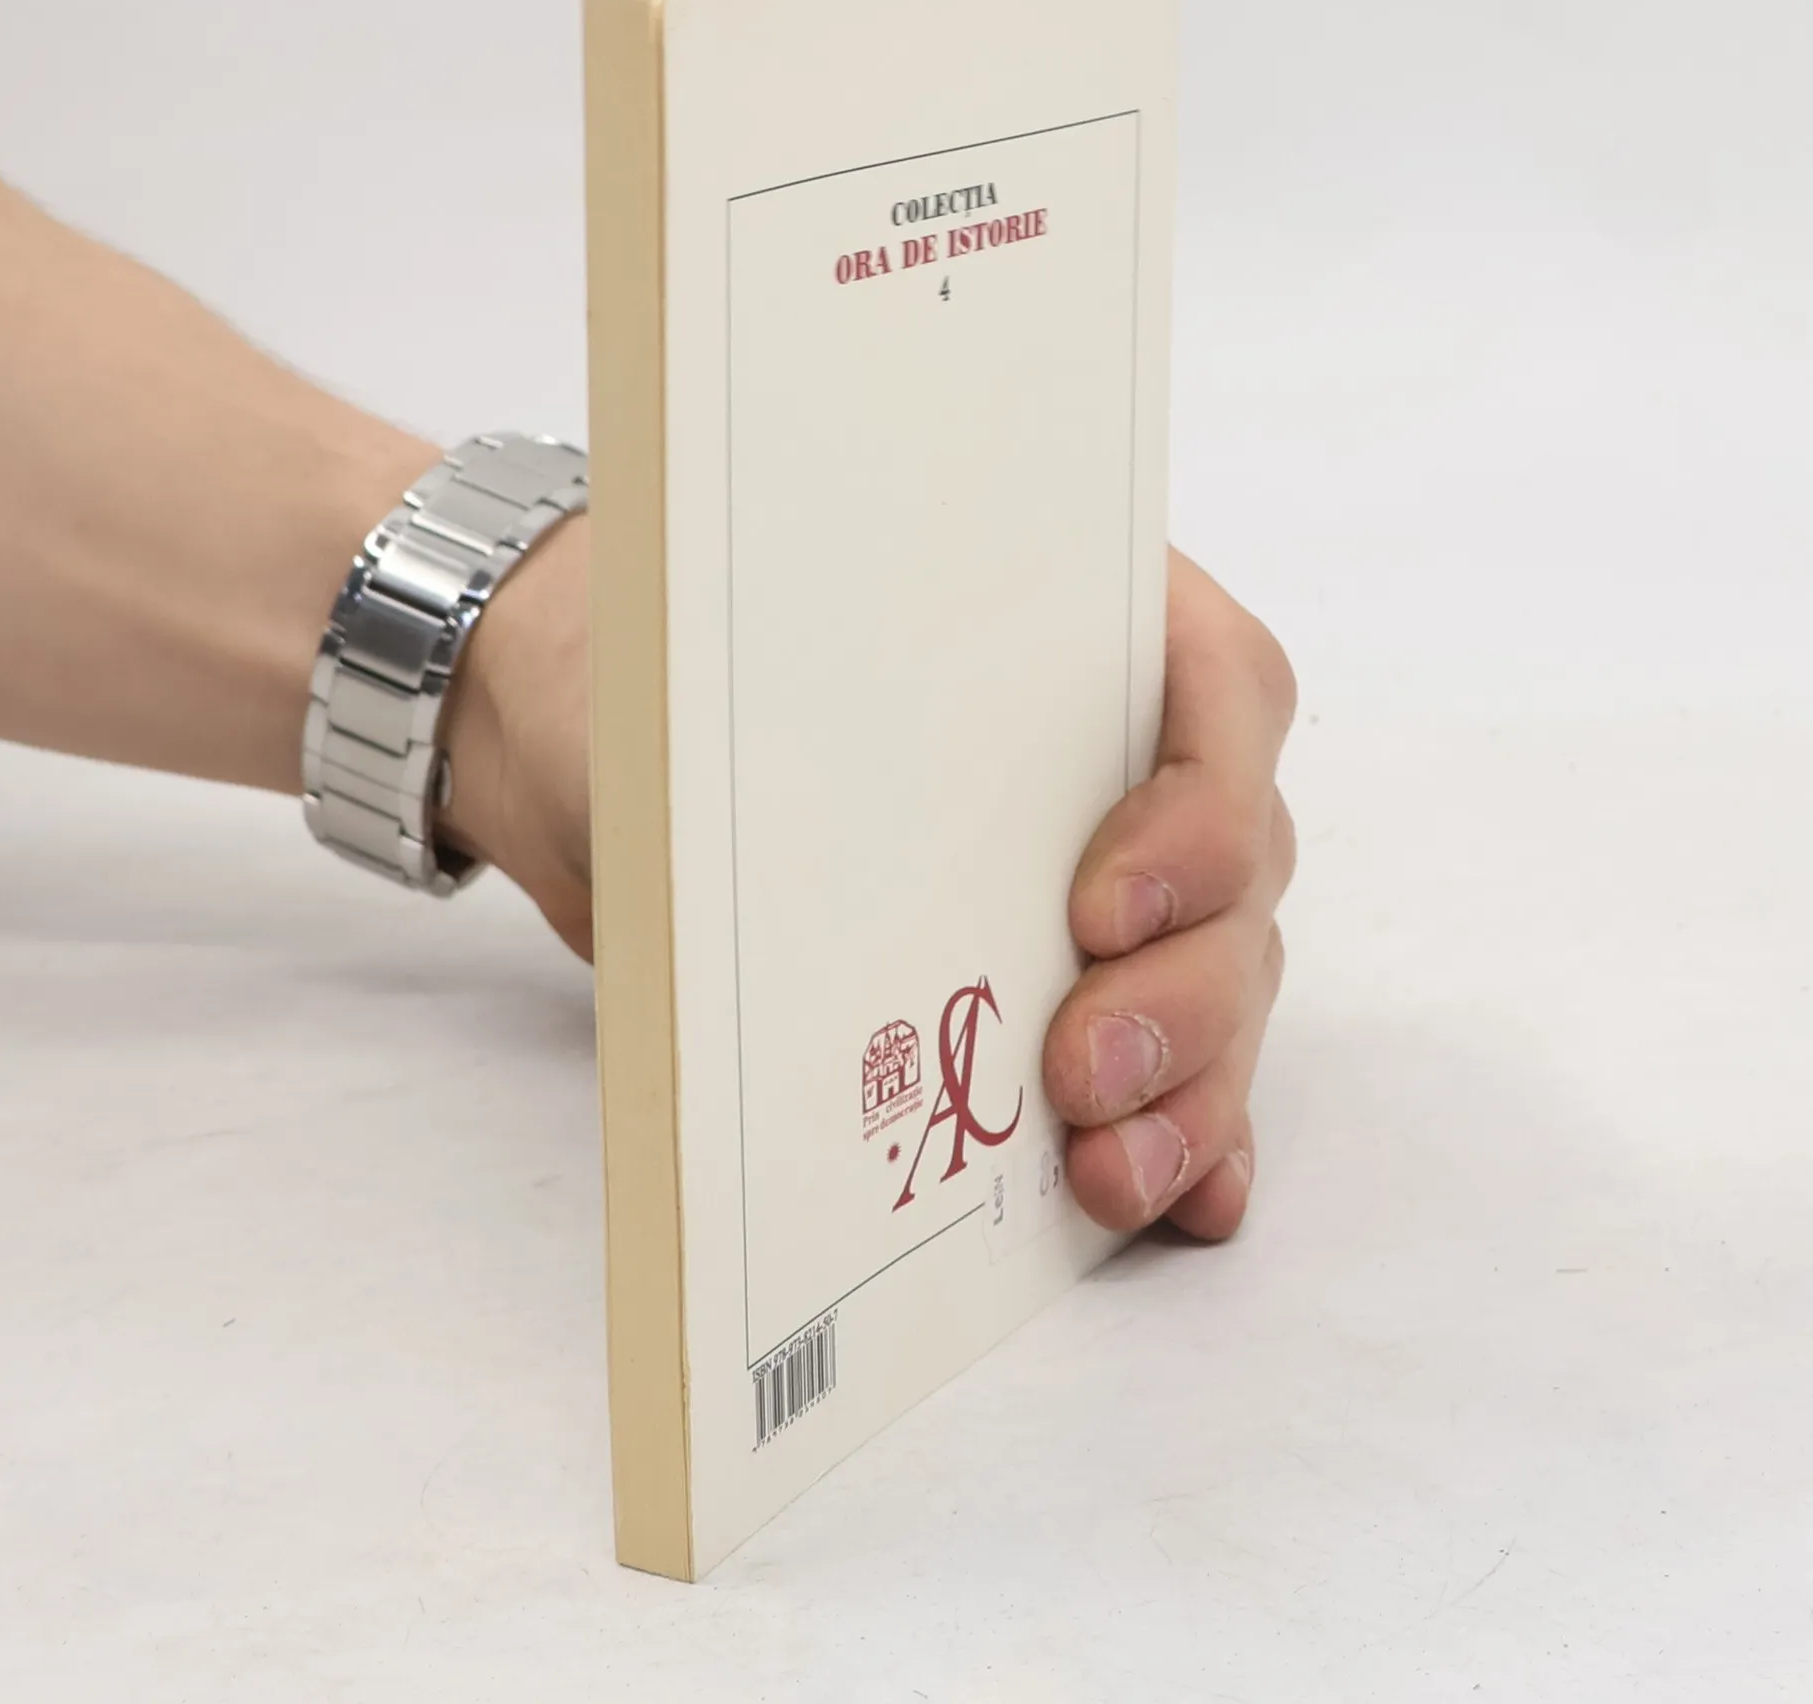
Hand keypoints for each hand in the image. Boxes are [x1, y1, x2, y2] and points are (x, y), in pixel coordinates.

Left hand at [447, 527, 1296, 1249]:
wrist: (574, 723)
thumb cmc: (650, 665)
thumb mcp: (692, 666)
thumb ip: (774, 728)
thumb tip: (822, 860)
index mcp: (1069, 619)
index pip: (1223, 690)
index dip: (1195, 812)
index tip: (1097, 910)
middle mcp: (1115, 744)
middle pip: (1237, 867)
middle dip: (1183, 990)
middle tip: (1082, 1073)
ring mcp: (1104, 867)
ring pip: (1217, 976)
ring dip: (1186, 1085)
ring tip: (1112, 1172)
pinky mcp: (1055, 973)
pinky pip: (1168, 1051)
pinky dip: (1181, 1125)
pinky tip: (1168, 1194)